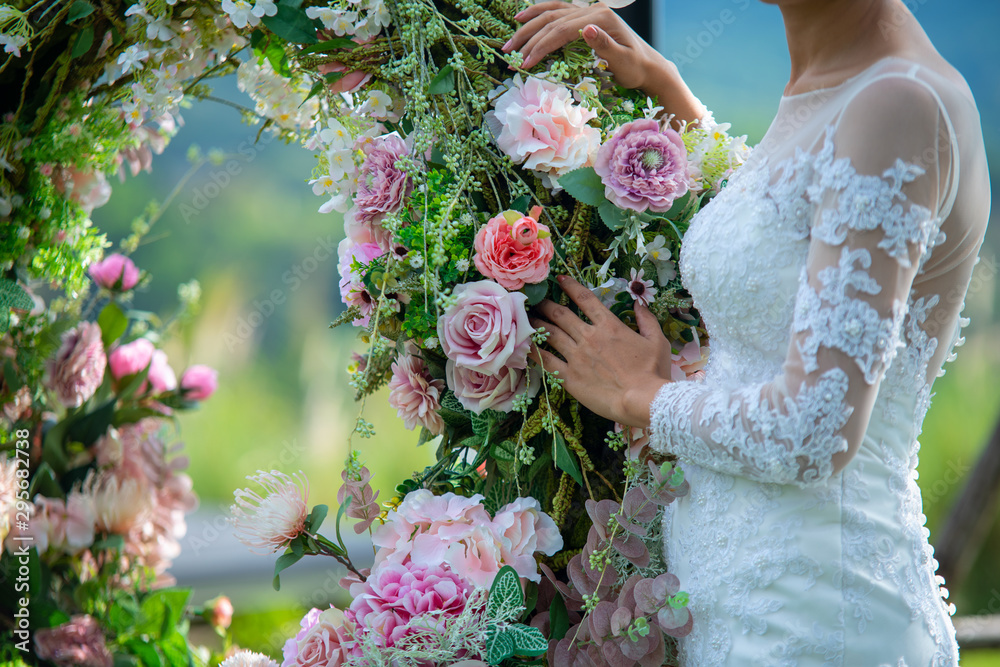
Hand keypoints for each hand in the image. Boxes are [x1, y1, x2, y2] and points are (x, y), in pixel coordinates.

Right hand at [503, 1, 663, 88]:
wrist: (649, 66)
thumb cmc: (637, 69)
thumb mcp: (624, 62)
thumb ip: (605, 45)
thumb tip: (586, 29)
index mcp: (601, 19)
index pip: (562, 30)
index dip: (541, 46)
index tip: (525, 63)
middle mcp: (593, 10)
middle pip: (552, 20)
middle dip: (528, 38)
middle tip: (509, 55)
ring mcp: (588, 13)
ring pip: (552, 13)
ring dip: (528, 25)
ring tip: (510, 41)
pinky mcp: (585, 19)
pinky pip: (557, 11)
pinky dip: (539, 13)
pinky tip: (523, 18)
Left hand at [530, 275, 671, 427]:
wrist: (642, 400)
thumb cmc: (653, 372)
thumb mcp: (657, 341)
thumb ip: (647, 320)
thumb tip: (639, 305)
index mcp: (609, 326)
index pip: (585, 299)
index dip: (571, 286)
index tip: (560, 280)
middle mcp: (589, 337)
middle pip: (560, 314)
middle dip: (546, 304)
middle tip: (536, 300)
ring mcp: (576, 357)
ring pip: (550, 333)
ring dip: (537, 323)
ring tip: (527, 318)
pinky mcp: (569, 377)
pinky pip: (546, 361)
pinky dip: (534, 351)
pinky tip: (526, 345)